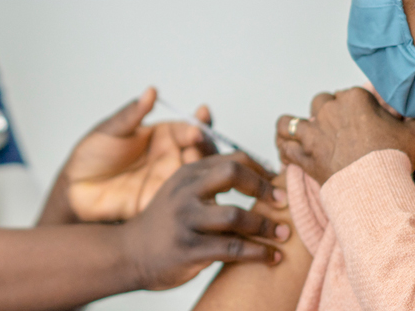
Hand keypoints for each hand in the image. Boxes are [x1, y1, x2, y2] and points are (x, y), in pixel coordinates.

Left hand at [63, 88, 215, 221]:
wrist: (74, 189)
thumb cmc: (91, 155)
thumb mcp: (110, 130)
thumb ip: (132, 114)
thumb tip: (151, 91)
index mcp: (163, 136)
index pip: (189, 129)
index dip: (198, 127)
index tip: (197, 127)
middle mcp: (171, 158)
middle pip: (202, 153)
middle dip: (207, 148)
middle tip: (199, 145)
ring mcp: (169, 182)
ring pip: (199, 178)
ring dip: (204, 172)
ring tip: (193, 164)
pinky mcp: (162, 204)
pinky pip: (185, 203)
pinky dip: (196, 199)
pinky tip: (194, 194)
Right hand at [120, 153, 289, 290]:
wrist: (130, 253)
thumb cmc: (167, 222)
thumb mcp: (183, 189)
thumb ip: (211, 176)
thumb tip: (256, 167)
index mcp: (189, 173)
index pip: (234, 159)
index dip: (262, 170)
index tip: (279, 185)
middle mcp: (186, 191)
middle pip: (233, 173)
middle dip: (264, 188)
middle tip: (284, 202)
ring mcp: (185, 220)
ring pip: (235, 215)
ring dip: (265, 225)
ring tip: (284, 233)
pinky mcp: (188, 249)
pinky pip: (231, 248)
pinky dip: (258, 252)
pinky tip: (271, 256)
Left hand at [276, 87, 414, 184]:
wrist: (377, 187)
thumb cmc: (398, 158)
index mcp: (354, 98)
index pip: (349, 94)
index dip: (356, 107)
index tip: (365, 121)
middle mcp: (328, 111)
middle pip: (321, 103)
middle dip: (327, 113)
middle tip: (338, 130)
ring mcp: (312, 134)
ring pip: (291, 122)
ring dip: (295, 127)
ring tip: (302, 134)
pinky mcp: (303, 156)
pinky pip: (284, 147)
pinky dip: (284, 148)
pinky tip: (288, 151)